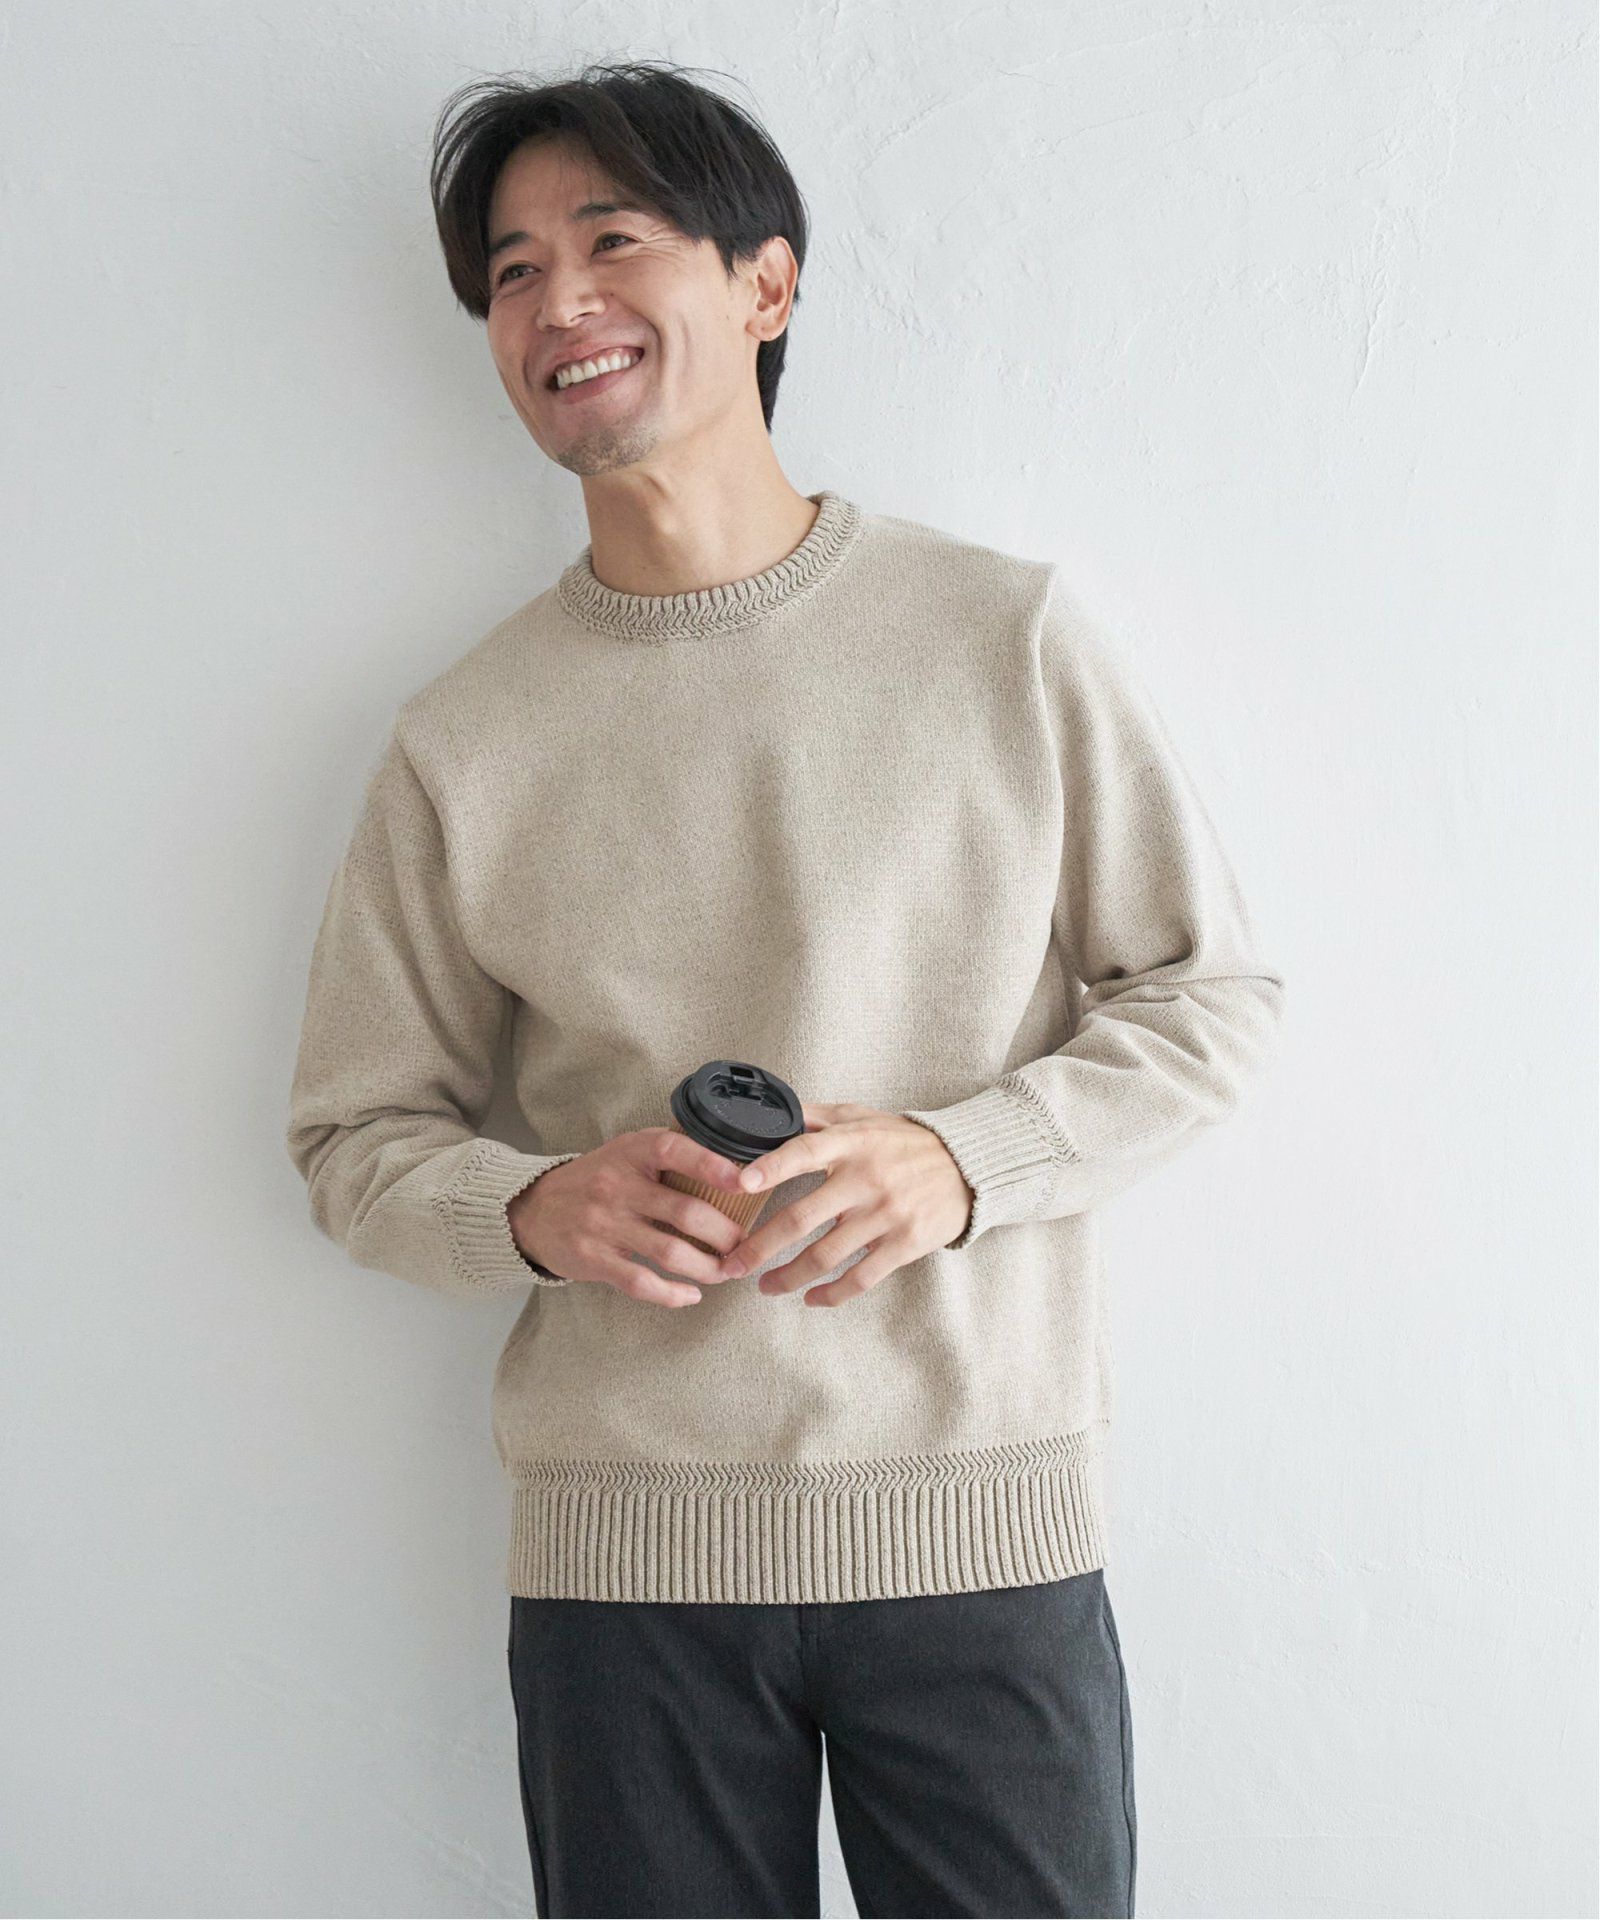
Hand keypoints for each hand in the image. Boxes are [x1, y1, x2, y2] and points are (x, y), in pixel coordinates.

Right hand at [507, 1127, 754, 1307]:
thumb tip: (730, 1165)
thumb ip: (667, 1154)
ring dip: (707, 1267)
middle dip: (725, 1234)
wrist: (532, 1210)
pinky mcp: (594, 1259)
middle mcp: (617, 1186)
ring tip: (727, 1272)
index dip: (713, 1165)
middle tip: (745, 1245)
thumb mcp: (625, 1152)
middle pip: (685, 1212)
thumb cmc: (595, 1179)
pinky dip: (672, 1293)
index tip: (745, 1182)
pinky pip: (642, 1282)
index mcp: (631, 1152)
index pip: (675, 1151)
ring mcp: (604, 1224)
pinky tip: (691, 1294)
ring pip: (670, 1252)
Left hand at [715, 1102, 973, 1306]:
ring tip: (765, 1286)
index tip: (741, 1184)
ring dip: (788, 1276)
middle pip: (802, 1218)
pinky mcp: (905, 1244)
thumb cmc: (905, 1142)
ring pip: (826, 1255)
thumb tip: (771, 1113)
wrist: (968, 1166)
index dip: (772, 1167)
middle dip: (760, 1247)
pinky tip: (811, 1298)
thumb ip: (817, 1118)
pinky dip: (832, 1294)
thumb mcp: (862, 1117)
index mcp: (852, 1143)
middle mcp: (866, 1178)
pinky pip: (861, 1277)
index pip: (805, 1151)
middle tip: (732, 1264)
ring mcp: (886, 1214)